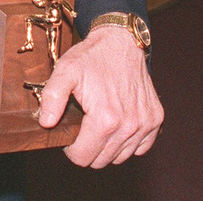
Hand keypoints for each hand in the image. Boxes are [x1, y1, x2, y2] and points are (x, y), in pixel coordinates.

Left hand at [37, 27, 163, 167]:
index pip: (83, 157)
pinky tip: (118, 124)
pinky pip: (140, 148)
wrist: (121, 41)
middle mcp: (129, 126)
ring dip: (108, 146)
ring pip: (121, 157)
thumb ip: (52, 98)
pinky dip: (128, 142)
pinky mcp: (155, 119)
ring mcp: (145, 124)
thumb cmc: (92, 56)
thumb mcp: (65, 71)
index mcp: (105, 119)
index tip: (70, 134)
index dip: (71, 149)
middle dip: (88, 148)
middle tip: (83, 126)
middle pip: (101, 160)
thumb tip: (46, 123)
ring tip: (99, 123)